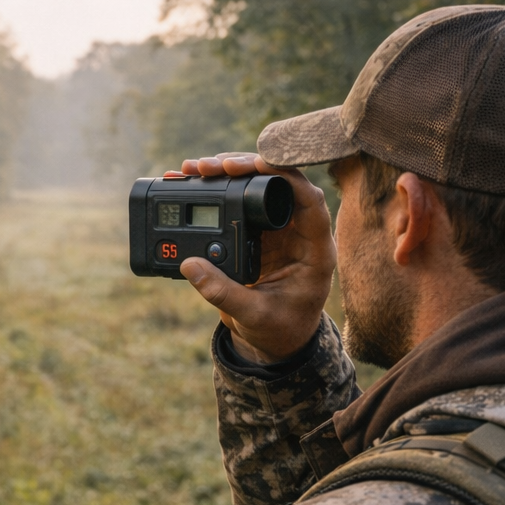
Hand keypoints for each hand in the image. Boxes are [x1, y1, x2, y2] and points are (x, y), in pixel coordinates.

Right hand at [172, 153, 334, 364]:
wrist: (273, 340)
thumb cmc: (278, 329)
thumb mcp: (254, 316)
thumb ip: (224, 294)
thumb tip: (191, 266)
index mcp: (314, 249)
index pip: (310, 201)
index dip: (286, 177)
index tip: (256, 164)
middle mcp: (297, 230)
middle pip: (278, 183)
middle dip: (244, 167)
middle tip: (211, 165)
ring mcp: (274, 228)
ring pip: (255, 187)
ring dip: (226, 174)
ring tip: (194, 169)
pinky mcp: (253, 231)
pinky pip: (236, 202)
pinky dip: (215, 191)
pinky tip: (192, 182)